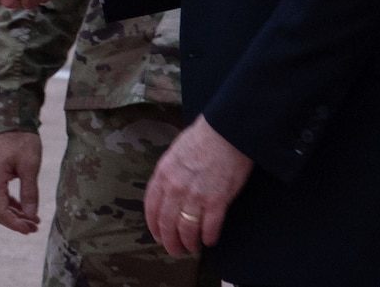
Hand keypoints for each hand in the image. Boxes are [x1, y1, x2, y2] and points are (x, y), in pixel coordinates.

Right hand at [0, 130, 43, 233]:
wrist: (12, 117)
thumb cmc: (22, 139)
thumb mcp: (30, 166)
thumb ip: (29, 192)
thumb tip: (31, 215)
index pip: (0, 212)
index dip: (15, 224)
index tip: (30, 230)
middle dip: (15, 222)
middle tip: (34, 228)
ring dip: (15, 214)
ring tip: (34, 221)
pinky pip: (0, 195)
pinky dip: (12, 204)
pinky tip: (26, 209)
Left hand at [144, 116, 253, 254]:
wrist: (227, 131)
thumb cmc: (203, 137)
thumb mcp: (175, 152)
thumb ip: (168, 174)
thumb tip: (167, 191)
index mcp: (163, 175)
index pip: (151, 209)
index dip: (154, 227)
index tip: (158, 236)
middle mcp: (175, 188)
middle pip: (167, 224)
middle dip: (170, 242)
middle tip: (175, 250)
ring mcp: (196, 196)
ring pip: (186, 230)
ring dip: (189, 243)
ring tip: (192, 247)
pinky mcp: (217, 201)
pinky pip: (209, 227)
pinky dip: (209, 237)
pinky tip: (210, 240)